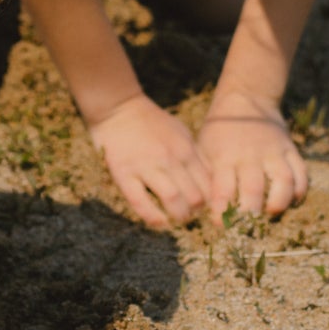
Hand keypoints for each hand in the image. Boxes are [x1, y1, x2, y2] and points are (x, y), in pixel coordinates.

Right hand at [88, 93, 209, 227]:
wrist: (119, 107)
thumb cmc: (151, 122)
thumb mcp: (181, 133)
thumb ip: (195, 155)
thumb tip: (209, 179)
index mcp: (186, 149)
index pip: (208, 184)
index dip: (209, 202)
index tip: (203, 207)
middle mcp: (170, 159)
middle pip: (194, 196)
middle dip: (195, 212)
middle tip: (189, 215)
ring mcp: (147, 166)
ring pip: (173, 199)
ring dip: (178, 216)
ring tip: (175, 219)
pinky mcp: (124, 173)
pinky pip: (140, 202)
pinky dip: (152, 217)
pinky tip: (158, 222)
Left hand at [199, 90, 307, 219]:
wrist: (245, 99)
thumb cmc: (219, 132)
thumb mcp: (204, 148)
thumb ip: (206, 176)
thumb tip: (202, 208)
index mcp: (224, 156)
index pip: (222, 189)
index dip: (221, 212)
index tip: (221, 225)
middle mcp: (250, 155)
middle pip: (254, 189)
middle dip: (250, 213)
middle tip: (247, 226)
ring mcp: (273, 151)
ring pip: (283, 181)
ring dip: (279, 202)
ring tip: (271, 213)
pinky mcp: (290, 149)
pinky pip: (301, 172)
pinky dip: (300, 190)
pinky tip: (292, 200)